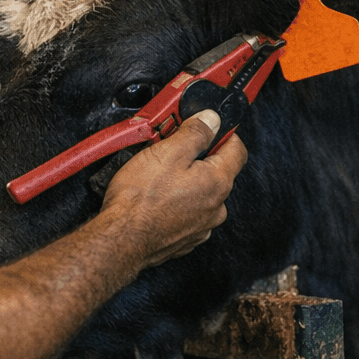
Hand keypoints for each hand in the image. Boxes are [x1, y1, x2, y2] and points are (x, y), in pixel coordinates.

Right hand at [100, 110, 246, 270]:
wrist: (121, 238)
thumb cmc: (140, 199)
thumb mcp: (168, 152)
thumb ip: (195, 132)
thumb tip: (211, 120)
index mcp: (218, 182)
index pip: (237, 149)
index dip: (224, 133)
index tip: (209, 127)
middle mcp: (216, 206)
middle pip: (217, 171)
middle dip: (198, 157)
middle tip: (172, 148)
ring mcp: (202, 225)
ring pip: (201, 193)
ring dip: (186, 181)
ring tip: (159, 174)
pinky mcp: (185, 238)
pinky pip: (188, 212)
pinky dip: (177, 202)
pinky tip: (157, 197)